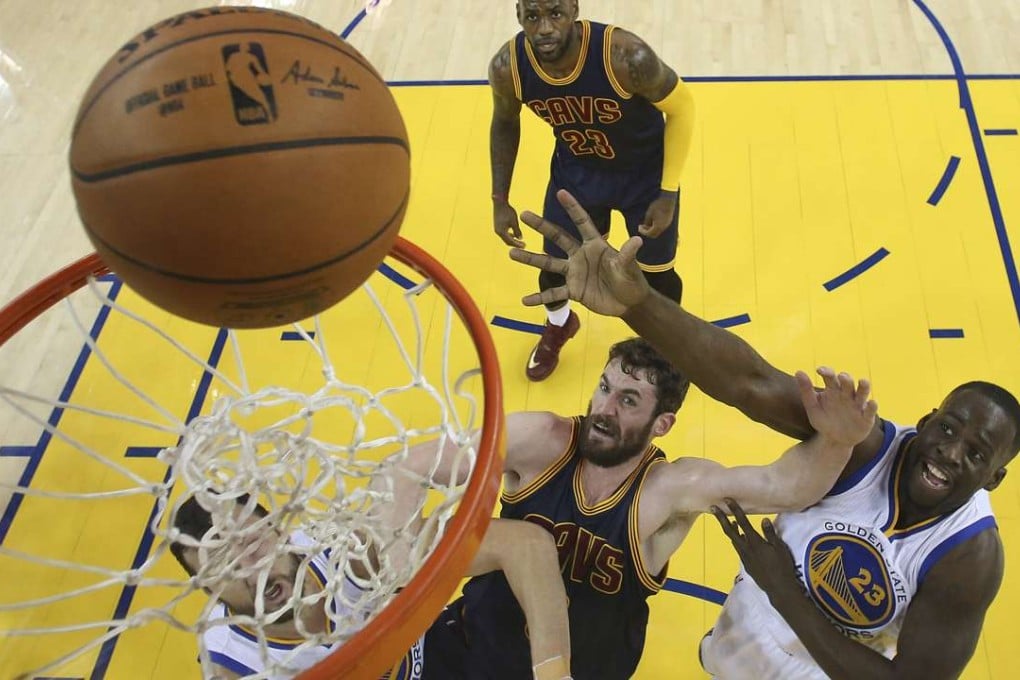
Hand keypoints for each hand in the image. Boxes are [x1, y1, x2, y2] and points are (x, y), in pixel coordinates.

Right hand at [494, 200, 524, 246]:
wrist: (499, 202)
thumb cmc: (507, 211)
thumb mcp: (514, 221)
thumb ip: (517, 231)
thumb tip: (520, 238)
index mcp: (501, 232)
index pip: (510, 242)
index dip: (517, 245)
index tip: (525, 246)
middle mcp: (498, 232)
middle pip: (507, 241)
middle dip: (515, 244)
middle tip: (523, 245)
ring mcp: (497, 229)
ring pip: (505, 238)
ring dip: (512, 240)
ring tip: (519, 240)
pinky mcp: (497, 225)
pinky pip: (504, 233)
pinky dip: (509, 235)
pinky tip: (514, 233)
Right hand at [509, 189, 651, 315]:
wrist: (628, 302)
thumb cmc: (630, 280)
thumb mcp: (629, 268)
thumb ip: (628, 255)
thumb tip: (638, 240)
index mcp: (595, 245)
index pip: (582, 222)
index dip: (572, 208)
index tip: (561, 192)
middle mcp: (580, 255)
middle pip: (558, 238)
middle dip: (541, 226)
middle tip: (524, 214)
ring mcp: (574, 273)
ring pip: (548, 264)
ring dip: (530, 259)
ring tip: (511, 253)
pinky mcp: (573, 290)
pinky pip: (554, 293)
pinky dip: (540, 298)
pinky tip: (525, 300)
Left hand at [638, 191, 676, 237]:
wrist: (668, 199)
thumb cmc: (657, 206)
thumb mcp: (649, 214)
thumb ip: (647, 222)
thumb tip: (646, 226)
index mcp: (658, 227)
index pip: (649, 234)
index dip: (643, 231)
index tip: (639, 227)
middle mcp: (663, 227)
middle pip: (654, 234)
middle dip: (647, 232)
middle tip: (642, 227)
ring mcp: (667, 224)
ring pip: (658, 230)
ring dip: (652, 229)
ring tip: (647, 223)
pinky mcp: (668, 220)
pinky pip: (661, 227)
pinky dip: (656, 226)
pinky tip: (653, 220)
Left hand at [711, 498, 802, 605]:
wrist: (778, 588)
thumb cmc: (783, 566)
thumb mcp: (780, 548)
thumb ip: (770, 534)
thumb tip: (764, 519)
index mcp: (754, 542)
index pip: (743, 522)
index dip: (735, 510)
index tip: (727, 500)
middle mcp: (746, 548)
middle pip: (730, 531)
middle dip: (721, 518)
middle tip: (712, 508)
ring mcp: (744, 557)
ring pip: (733, 540)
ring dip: (730, 529)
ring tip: (729, 521)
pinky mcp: (746, 564)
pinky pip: (739, 549)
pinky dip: (737, 540)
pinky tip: (741, 538)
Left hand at [796, 367, 876, 447]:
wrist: (833, 441)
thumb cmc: (823, 420)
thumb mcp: (812, 407)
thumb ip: (806, 390)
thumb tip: (798, 371)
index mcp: (833, 390)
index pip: (831, 377)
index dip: (827, 372)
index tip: (819, 370)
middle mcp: (847, 394)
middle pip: (848, 383)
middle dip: (846, 379)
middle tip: (842, 377)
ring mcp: (858, 405)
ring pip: (862, 392)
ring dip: (864, 387)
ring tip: (863, 381)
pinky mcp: (867, 417)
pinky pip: (870, 410)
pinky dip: (872, 406)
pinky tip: (871, 403)